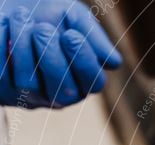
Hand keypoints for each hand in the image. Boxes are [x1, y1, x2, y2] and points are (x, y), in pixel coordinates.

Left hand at [0, 0, 121, 107]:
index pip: (93, 82)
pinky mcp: (3, 91)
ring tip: (20, 17)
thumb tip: (114, 62)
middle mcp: (60, 95)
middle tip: (42, 28)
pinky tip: (5, 26)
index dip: (83, 60)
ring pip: (29, 84)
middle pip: (63, 90)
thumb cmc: (48, 13)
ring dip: (22, 46)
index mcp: (84, 79)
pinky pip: (1, 75)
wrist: (12, 4)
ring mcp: (30, 96)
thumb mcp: (75, 16)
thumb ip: (94, 37)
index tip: (70, 35)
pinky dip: (1, 45)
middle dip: (51, 55)